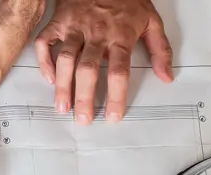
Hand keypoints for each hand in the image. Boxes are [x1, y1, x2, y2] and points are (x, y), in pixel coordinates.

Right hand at [34, 0, 172, 123]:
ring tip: (62, 107)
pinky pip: (45, 42)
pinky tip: (48, 78)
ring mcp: (75, 27)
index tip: (113, 115)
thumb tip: (166, 76)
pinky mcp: (60, 22)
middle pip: (88, 69)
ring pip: (65, 59)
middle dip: (84, 97)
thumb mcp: (151, 20)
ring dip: (62, 85)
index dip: (115, 95)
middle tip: (83, 119)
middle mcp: (96, 33)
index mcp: (120, 35)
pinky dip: (44, 61)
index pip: (118, 71)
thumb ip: (160, 49)